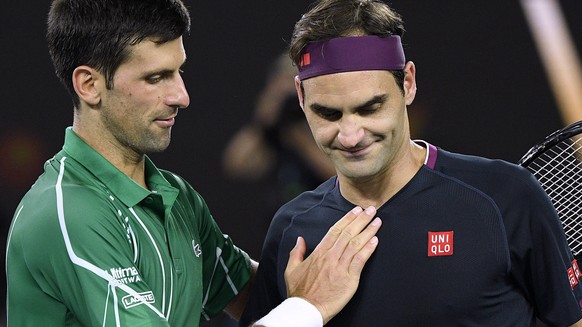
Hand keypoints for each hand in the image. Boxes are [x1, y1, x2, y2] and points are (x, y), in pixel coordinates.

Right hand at [284, 206, 380, 323]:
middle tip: (371, 209)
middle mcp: (330, 257)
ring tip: (377, 221)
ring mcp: (340, 267)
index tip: (356, 211)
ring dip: (368, 231)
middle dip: (361, 220)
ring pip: (355, 244)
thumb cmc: (299, 292)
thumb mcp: (291, 270)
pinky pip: (360, 261)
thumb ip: (296, 253)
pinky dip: (368, 250)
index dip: (347, 219)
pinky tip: (375, 240)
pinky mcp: (349, 279)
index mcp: (318, 253)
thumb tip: (300, 240)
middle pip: (348, 234)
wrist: (306, 309)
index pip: (335, 231)